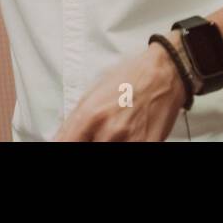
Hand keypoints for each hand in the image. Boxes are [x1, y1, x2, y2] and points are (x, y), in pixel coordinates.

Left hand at [52, 33, 188, 140]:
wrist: (163, 72)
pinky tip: (127, 135)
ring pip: (108, 151)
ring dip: (106, 142)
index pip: (66, 143)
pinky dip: (126, 143)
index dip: (64, 144)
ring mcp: (130, 141)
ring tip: (112, 133)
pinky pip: (131, 151)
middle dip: (88, 141)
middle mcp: (110, 131)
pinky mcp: (148, 145)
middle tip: (95, 134)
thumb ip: (73, 120)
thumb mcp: (93, 92)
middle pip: (86, 149)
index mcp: (91, 115)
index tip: (70, 142)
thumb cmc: (129, 77)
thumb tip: (60, 138)